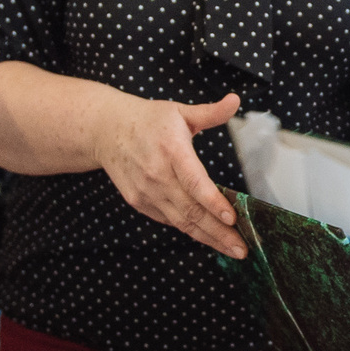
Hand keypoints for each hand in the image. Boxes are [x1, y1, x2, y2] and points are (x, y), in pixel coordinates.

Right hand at [97, 90, 247, 256]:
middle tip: (243, 249)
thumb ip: (210, 112)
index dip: (214, 203)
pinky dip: (191, 230)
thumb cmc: (147, 120)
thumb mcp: (179, 112)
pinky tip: (210, 237)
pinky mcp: (140, 202)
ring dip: (209, 238)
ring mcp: (146, 192)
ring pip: (182, 222)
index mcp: (171, 150)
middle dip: (219, 232)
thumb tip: (235, 100)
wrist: (106, 130)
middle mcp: (157, 175)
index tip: (233, 218)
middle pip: (192, 211)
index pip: (195, 182)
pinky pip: (170, 220)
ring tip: (233, 249)